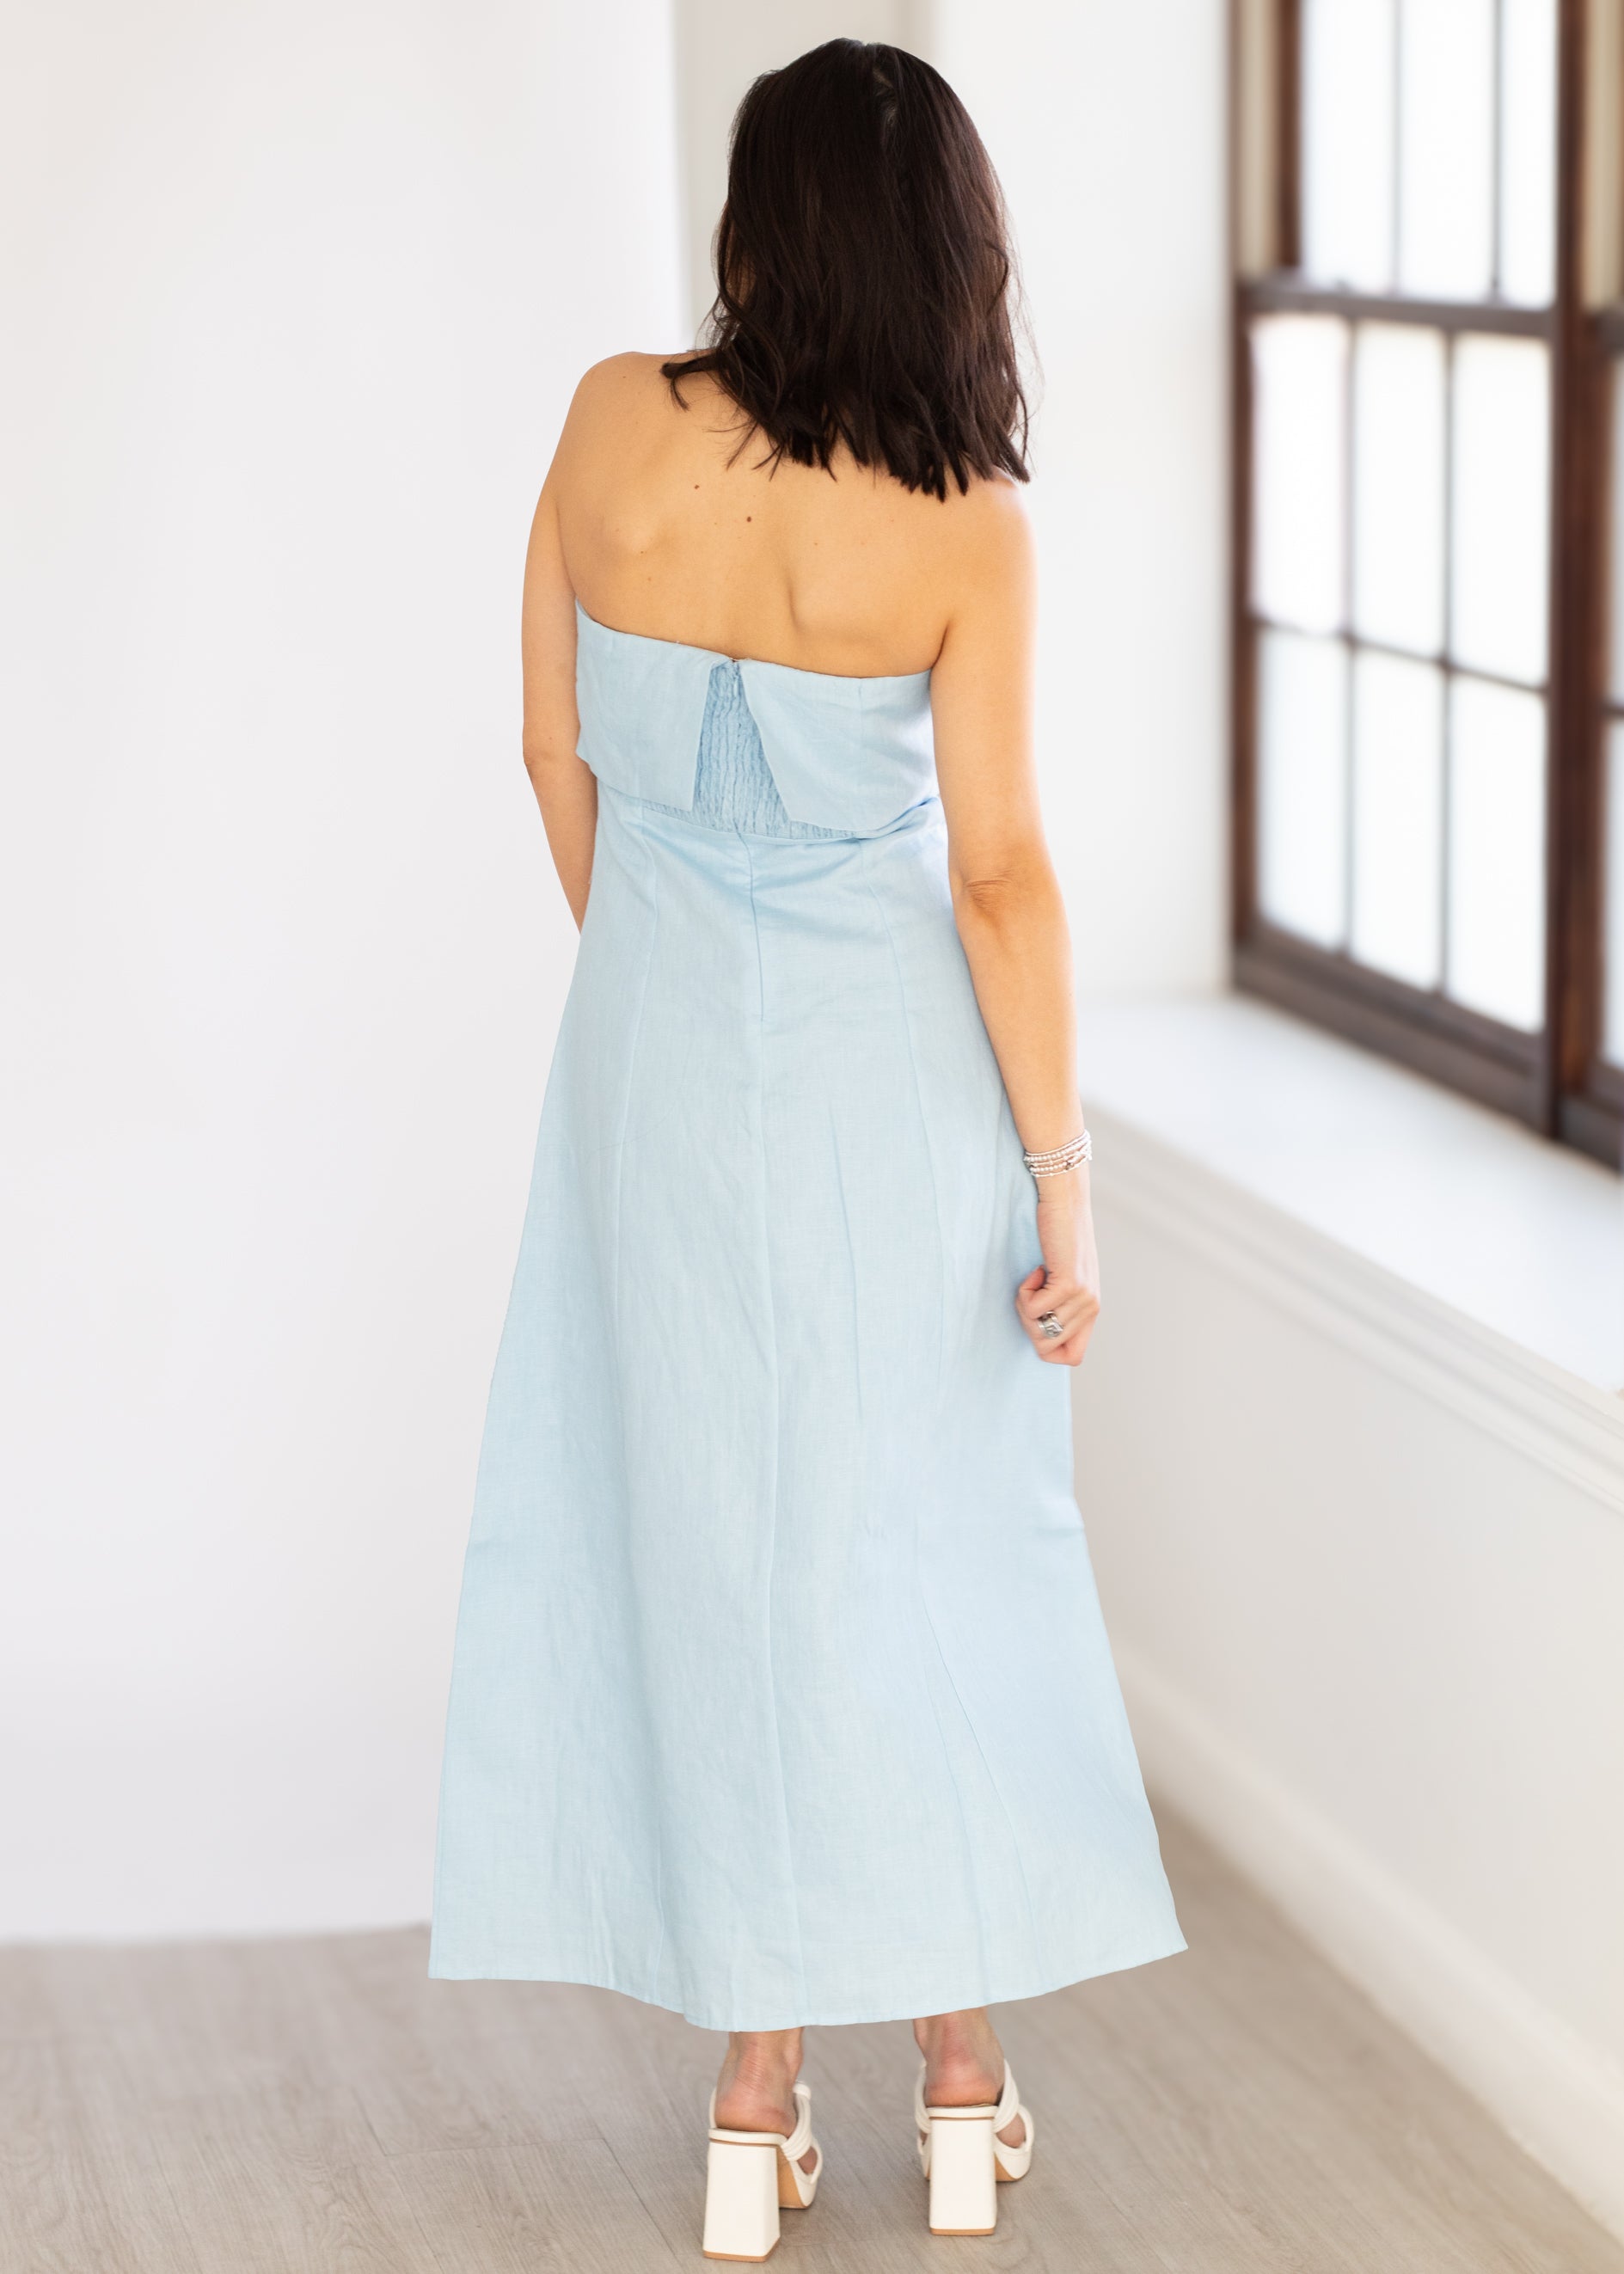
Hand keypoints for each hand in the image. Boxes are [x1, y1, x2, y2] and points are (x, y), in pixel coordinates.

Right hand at [1014, 1174, 1100, 1366]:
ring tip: (1034, 1277)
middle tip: (1031, 1292)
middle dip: (1027, 1324)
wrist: (1065, 1202)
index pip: (1072, 1357)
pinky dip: (1025, 1291)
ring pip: (1038, 1328)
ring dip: (1024, 1304)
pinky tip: (1036, 1269)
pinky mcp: (1069, 1284)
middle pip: (1046, 1346)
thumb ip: (1059, 1304)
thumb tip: (1037, 1331)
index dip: (1046, 1347)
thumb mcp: (1062, 1277)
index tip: (1038, 1318)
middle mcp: (1091, 1308)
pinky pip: (1033, 1309)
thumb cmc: (1058, 1236)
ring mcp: (1083, 1298)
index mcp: (1091, 1310)